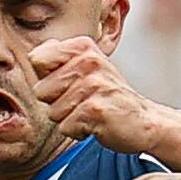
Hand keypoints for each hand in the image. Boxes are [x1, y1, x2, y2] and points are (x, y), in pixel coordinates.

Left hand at [28, 37, 163, 155]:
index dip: (48, 78)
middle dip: (57, 103)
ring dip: (70, 119)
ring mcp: (92, 85)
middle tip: (84, 101)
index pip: (37, 59)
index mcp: (82, 47)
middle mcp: (88, 62)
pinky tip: (97, 124)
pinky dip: (79, 132)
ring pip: (53, 112)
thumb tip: (35, 54)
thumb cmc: (110, 97)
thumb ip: (61, 58)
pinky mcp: (95, 110)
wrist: (145, 120)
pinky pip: (66, 127)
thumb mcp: (87, 68)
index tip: (70, 83)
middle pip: (41, 90)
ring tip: (91, 112)